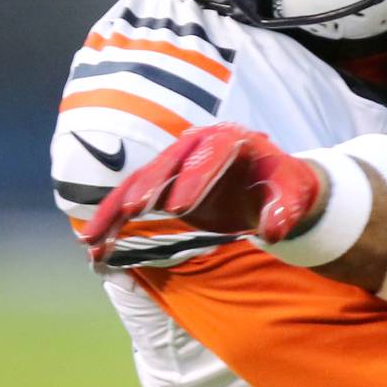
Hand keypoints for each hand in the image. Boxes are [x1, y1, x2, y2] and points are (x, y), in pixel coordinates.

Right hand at [79, 123, 320, 262]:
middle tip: (131, 210)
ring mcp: (175, 164)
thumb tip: (272, 231)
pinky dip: (113, 222)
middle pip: (167, 163)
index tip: (178, 207)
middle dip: (147, 187)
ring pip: (139, 183)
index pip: (209, 153)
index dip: (193, 178)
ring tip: (93, 237)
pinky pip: (131, 201)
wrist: (272, 185)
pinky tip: (95, 247)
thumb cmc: (284, 186)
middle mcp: (197, 146)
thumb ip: (284, 210)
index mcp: (231, 139)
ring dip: (115, 209)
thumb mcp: (293, 195)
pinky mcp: (162, 185)